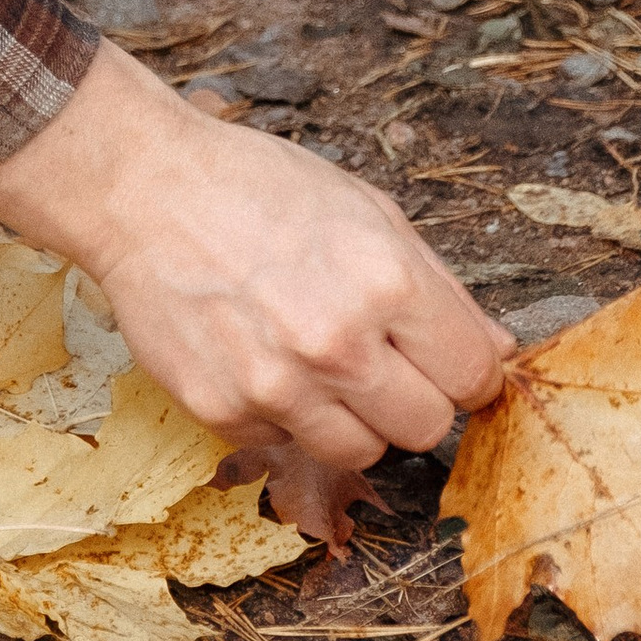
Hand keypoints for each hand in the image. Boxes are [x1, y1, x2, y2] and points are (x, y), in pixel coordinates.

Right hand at [0, 40, 511, 468]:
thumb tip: (498, 352)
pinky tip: (258, 355)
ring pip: (362, 453)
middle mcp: (336, 342)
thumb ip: (439, 287)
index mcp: (385, 281)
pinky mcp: (223, 413)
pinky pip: (286, 446)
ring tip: (313, 358)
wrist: (143, 188)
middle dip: (411, 395)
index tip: (441, 357)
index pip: (474, 376)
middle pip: (426, 428)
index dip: (463, 367)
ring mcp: (277, 386)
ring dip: (351, 416)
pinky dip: (282, 414)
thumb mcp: (366, 210)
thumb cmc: (257, 187)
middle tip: (374, 355)